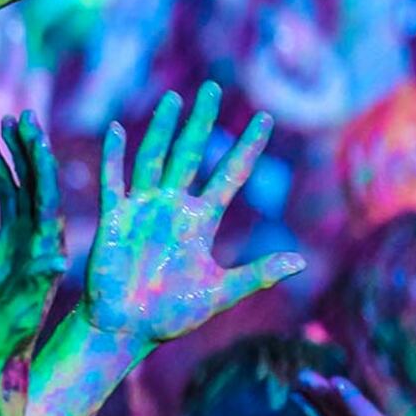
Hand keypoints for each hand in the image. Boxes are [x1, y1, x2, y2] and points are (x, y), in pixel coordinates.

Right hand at [0, 112, 66, 362]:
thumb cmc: (8, 339)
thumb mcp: (24, 311)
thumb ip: (38, 285)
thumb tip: (55, 260)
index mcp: (51, 250)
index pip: (49, 198)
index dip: (43, 165)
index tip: (37, 135)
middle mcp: (44, 239)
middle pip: (40, 184)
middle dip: (32, 149)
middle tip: (24, 114)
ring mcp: (27, 239)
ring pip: (25, 187)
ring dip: (18, 155)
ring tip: (9, 122)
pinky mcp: (10, 244)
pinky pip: (9, 202)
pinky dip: (2, 176)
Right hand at [83, 82, 303, 345]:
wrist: (127, 328)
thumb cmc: (171, 315)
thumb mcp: (220, 292)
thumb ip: (257, 274)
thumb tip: (301, 261)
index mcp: (200, 221)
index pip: (230, 174)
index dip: (248, 147)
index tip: (266, 118)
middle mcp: (173, 207)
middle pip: (191, 154)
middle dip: (201, 121)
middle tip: (212, 86)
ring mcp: (142, 209)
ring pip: (154, 158)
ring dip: (163, 129)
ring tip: (174, 99)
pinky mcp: (114, 219)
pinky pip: (114, 182)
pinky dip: (114, 156)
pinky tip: (118, 130)